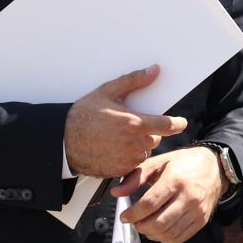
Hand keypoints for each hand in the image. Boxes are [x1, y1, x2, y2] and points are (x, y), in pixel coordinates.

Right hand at [64, 66, 187, 177]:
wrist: (62, 140)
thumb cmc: (83, 115)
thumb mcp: (107, 92)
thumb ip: (134, 81)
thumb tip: (154, 71)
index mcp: (134, 124)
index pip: (167, 125)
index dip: (177, 123)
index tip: (181, 122)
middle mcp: (133, 144)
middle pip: (156, 138)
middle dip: (149, 131)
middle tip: (132, 126)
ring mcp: (125, 160)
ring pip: (145, 152)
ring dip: (139, 145)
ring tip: (120, 137)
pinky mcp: (118, 171)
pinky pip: (133, 164)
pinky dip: (128, 157)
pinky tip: (114, 148)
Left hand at [114, 146, 223, 242]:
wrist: (215, 167)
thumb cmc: (184, 163)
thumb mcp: (159, 163)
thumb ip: (136, 177)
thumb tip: (117, 193)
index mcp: (175, 179)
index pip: (149, 204)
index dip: (132, 214)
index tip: (124, 216)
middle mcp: (189, 197)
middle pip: (158, 222)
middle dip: (140, 226)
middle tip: (134, 222)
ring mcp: (197, 210)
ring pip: (168, 233)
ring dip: (151, 234)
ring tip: (145, 225)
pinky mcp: (202, 220)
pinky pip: (180, 237)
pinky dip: (165, 238)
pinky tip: (159, 230)